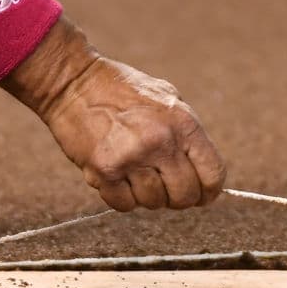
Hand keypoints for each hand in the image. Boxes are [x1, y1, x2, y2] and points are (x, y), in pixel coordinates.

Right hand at [0, 18, 226, 210]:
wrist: (73, 82)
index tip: (202, 196)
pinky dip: (122, 197)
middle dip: (178, 199)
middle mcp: (160, 142)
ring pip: (153, 203)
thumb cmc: (122, 90)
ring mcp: (131, 158)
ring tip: (136, 174)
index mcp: (183, 124)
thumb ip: (188, 135)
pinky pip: (123, 205)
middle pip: (185, 196)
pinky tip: (117, 177)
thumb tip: (206, 176)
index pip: (213, 174)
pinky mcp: (104, 170)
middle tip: (165, 188)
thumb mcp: (168, 98)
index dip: (209, 192)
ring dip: (147, 195)